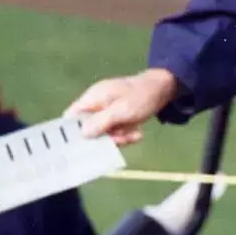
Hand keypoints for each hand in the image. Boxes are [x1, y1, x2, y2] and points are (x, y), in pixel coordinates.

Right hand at [65, 68, 179, 145]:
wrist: (164, 89)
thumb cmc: (142, 95)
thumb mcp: (123, 110)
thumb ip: (102, 121)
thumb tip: (82, 134)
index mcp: (92, 98)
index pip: (71, 116)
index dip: (72, 131)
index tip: (82, 145)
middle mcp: (96, 105)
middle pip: (88, 129)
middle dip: (104, 138)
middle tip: (120, 139)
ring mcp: (106, 112)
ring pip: (103, 134)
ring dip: (118, 138)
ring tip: (134, 134)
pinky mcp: (116, 119)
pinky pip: (114, 133)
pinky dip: (125, 135)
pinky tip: (137, 133)